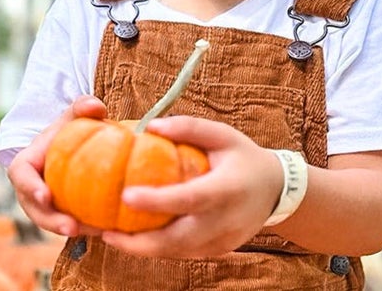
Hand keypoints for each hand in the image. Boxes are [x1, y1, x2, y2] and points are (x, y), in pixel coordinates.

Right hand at [7, 95, 106, 236]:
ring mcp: (43, 205)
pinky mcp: (58, 213)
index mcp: (26, 164)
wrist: (70, 146)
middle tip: (72, 227)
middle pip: (35, 209)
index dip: (30, 187)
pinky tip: (106, 229)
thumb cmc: (68, 129)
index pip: (21, 176)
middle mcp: (29, 189)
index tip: (45, 195)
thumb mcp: (73, 115)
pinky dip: (85, 229)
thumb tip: (96, 106)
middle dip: (51, 221)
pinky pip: (69, 224)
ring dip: (70, 230)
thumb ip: (83, 106)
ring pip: (52, 223)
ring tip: (95, 232)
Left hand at [100, 115, 281, 257]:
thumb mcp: (222, 134)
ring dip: (142, 249)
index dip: (158, 201)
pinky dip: (157, 249)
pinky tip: (133, 238)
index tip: (125, 196)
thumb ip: (188, 127)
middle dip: (139, 242)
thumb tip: (149, 127)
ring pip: (176, 253)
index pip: (190, 198)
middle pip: (178, 240)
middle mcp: (224, 221)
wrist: (276, 190)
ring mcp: (222, 241)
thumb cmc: (244, 157)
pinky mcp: (217, 251)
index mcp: (226, 189)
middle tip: (105, 232)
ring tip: (110, 236)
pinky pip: (182, 254)